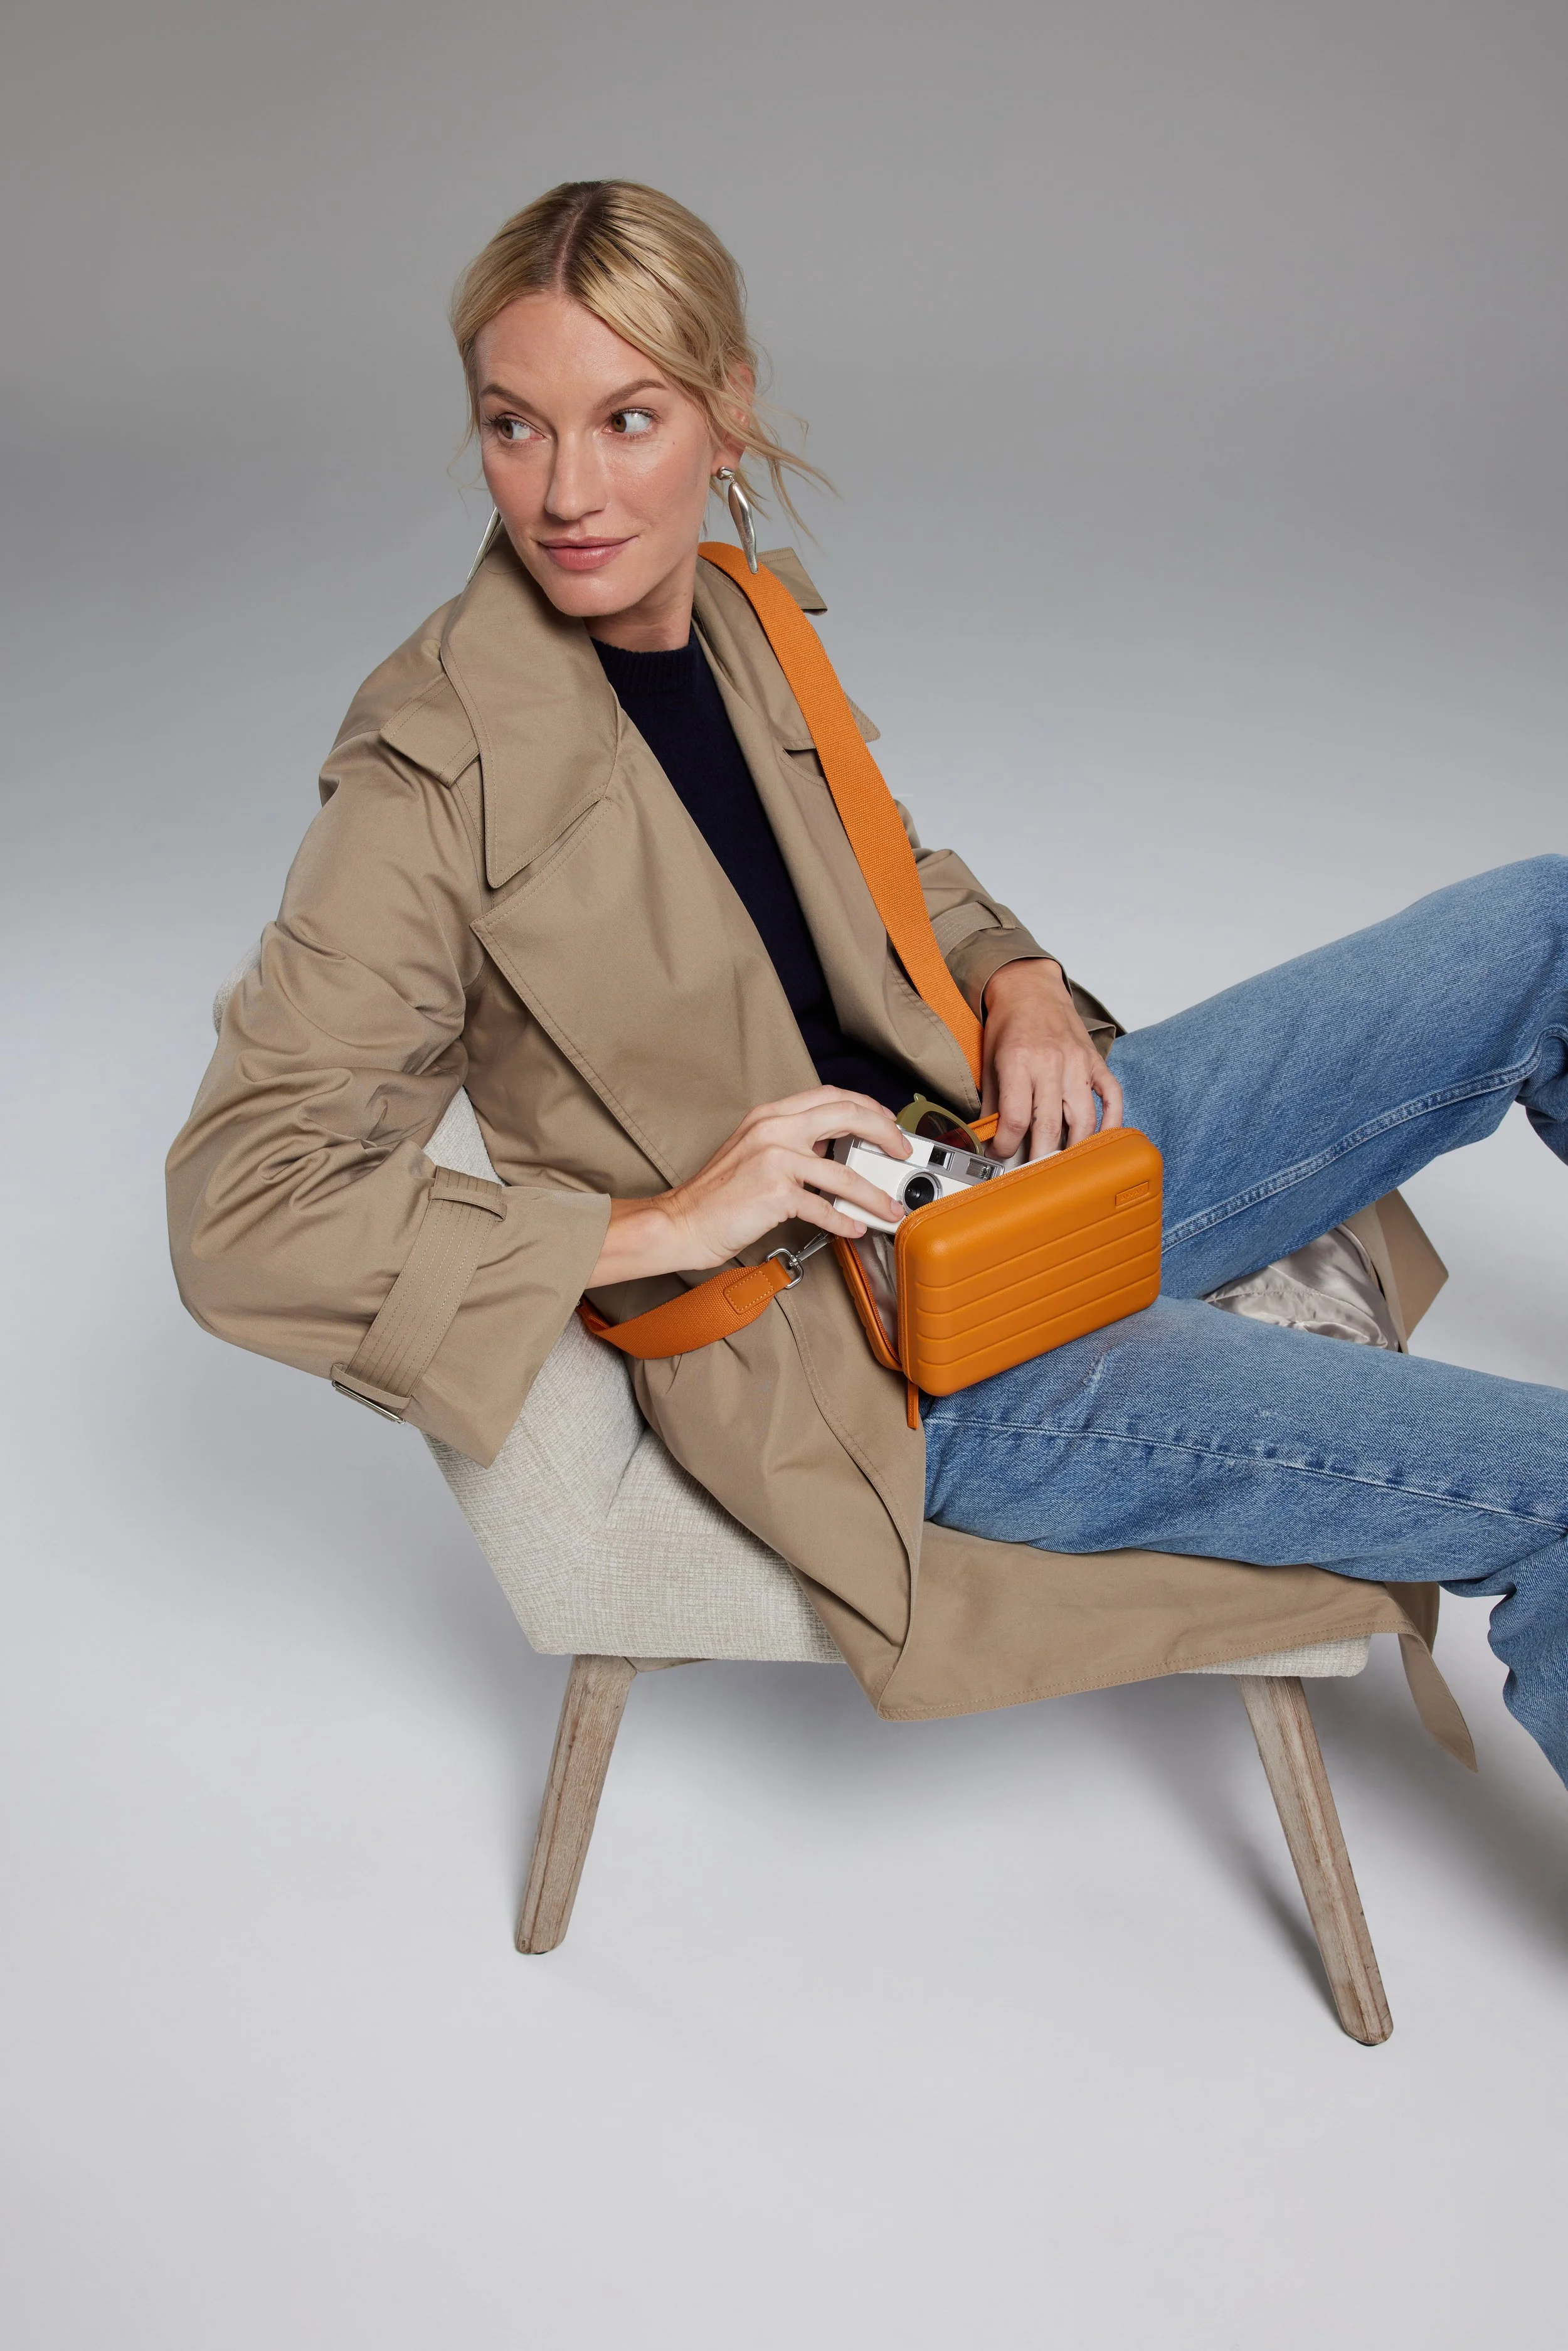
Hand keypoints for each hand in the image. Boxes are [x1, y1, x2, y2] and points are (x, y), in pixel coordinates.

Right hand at [588, 1087, 912, 1286]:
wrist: (681, 1221)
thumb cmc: (716, 1195)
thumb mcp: (754, 1151)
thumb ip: (791, 1142)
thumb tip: (835, 1151)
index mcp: (770, 1115)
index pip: (831, 1096)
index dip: (868, 1108)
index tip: (887, 1124)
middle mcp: (774, 1129)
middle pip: (847, 1116)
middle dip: (885, 1133)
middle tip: (901, 1153)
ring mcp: (774, 1159)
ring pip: (843, 1171)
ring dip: (874, 1193)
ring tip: (890, 1208)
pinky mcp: (774, 1193)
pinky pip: (824, 1207)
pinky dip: (846, 1220)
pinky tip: (856, 1228)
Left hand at [982, 959, 1122, 1160]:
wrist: (1030, 988)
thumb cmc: (1009, 1025)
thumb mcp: (989, 1062)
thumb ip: (992, 1103)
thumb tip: (987, 1140)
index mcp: (1019, 1063)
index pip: (1015, 1120)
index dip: (1005, 1146)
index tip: (1000, 1155)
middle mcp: (1051, 1064)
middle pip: (1049, 1127)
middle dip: (1039, 1159)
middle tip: (1033, 1176)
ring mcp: (1078, 1063)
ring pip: (1083, 1120)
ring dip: (1074, 1150)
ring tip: (1063, 1167)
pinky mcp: (1095, 1062)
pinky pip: (1112, 1097)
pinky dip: (1112, 1123)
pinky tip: (1101, 1142)